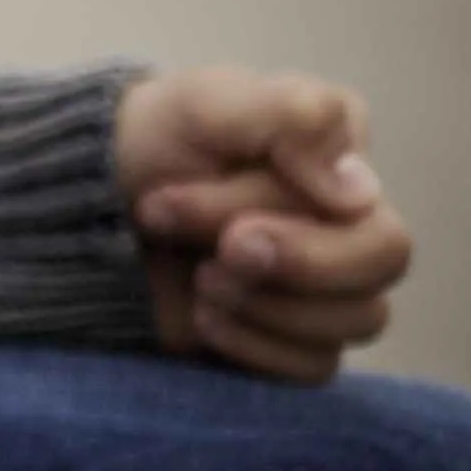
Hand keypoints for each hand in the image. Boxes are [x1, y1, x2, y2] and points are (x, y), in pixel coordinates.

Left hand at [126, 65, 409, 384]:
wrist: (85, 211)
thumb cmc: (152, 146)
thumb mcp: (204, 104)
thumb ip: (291, 116)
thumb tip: (358, 193)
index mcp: (339, 160)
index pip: (365, 197)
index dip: (272, 205)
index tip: (176, 195)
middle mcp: (349, 223)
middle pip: (385, 259)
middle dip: (291, 259)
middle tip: (213, 252)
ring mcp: (327, 286)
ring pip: (359, 318)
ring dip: (265, 302)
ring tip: (199, 277)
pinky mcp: (294, 340)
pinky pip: (318, 366)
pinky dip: (254, 346)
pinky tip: (204, 316)